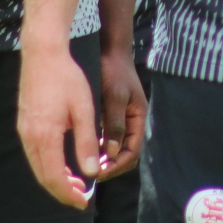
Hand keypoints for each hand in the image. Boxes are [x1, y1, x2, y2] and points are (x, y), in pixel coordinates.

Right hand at [17, 44, 99, 208]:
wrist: (43, 54)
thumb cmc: (67, 78)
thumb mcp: (83, 110)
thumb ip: (87, 143)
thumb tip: (91, 171)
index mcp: (46, 136)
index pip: (55, 177)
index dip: (69, 194)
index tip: (84, 202)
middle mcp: (30, 137)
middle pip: (43, 177)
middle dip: (61, 191)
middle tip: (80, 198)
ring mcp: (24, 131)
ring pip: (37, 167)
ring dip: (54, 179)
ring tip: (74, 183)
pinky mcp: (24, 124)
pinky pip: (33, 154)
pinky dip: (47, 166)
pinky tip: (61, 163)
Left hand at [96, 45, 146, 178]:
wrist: (108, 50)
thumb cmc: (114, 71)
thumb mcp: (115, 97)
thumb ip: (115, 125)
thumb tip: (112, 153)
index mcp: (138, 119)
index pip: (132, 152)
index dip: (117, 165)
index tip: (99, 172)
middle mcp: (131, 122)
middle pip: (125, 153)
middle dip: (110, 165)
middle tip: (91, 172)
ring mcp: (121, 119)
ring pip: (114, 146)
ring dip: (103, 157)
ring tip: (86, 163)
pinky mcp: (110, 114)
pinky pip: (106, 137)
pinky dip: (97, 145)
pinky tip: (84, 146)